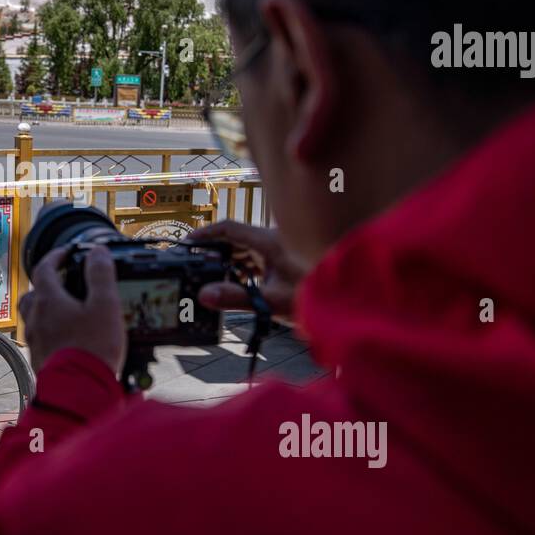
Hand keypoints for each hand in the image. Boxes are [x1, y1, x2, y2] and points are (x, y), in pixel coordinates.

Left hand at [18, 244, 124, 376]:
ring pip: (33, 317)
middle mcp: (36, 319)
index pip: (44, 269)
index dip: (55, 257)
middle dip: (45, 285)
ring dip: (44, 309)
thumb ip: (101, 276)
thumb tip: (97, 252)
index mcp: (49, 301)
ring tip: (64, 311)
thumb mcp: (105, 306)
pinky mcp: (39, 359)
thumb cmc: (92, 348)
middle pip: (32, 294)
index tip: (66, 253)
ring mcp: (35, 340)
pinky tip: (65, 337)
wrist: (79, 391)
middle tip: (63, 283)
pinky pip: (39, 337)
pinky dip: (49, 330)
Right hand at [191, 221, 306, 319]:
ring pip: (248, 247)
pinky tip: (237, 280)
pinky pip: (259, 257)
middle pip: (237, 237)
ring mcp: (282, 249)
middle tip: (196, 263)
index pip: (230, 228)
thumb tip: (205, 294)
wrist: (346, 306)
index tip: (188, 242)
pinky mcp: (287, 260)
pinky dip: (244, 266)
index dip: (206, 233)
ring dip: (229, 259)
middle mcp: (275, 240)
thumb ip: (236, 298)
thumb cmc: (315, 299)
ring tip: (212, 275)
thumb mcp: (271, 301)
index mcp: (270, 242)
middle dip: (215, 249)